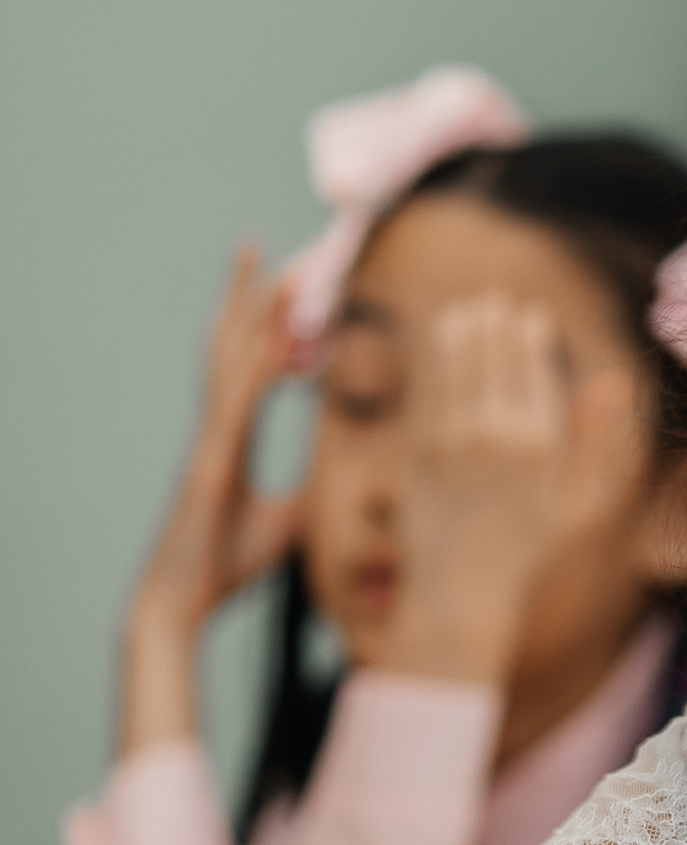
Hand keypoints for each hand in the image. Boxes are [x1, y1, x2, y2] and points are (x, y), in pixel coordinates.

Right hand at [122, 249, 302, 752]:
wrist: (181, 601)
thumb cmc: (225, 564)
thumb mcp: (287, 523)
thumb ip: (311, 493)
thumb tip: (346, 480)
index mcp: (234, 435)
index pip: (255, 364)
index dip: (270, 323)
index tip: (291, 284)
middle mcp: (220, 426)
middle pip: (234, 346)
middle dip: (249, 295)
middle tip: (262, 242)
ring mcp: (212, 440)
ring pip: (233, 362)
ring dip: (250, 313)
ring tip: (265, 265)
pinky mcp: (212, 462)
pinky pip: (239, 407)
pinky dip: (258, 372)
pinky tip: (277, 343)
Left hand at [375, 296, 636, 682]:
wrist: (462, 594)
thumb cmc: (529, 550)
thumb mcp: (582, 503)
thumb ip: (601, 441)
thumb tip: (613, 381)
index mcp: (543, 443)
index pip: (533, 360)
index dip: (529, 328)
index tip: (529, 316)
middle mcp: (498, 434)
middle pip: (492, 349)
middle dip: (494, 318)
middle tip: (494, 304)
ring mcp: (452, 440)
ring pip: (454, 357)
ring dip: (460, 326)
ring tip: (467, 312)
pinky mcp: (417, 448)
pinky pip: (425, 385)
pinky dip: (432, 356)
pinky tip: (439, 342)